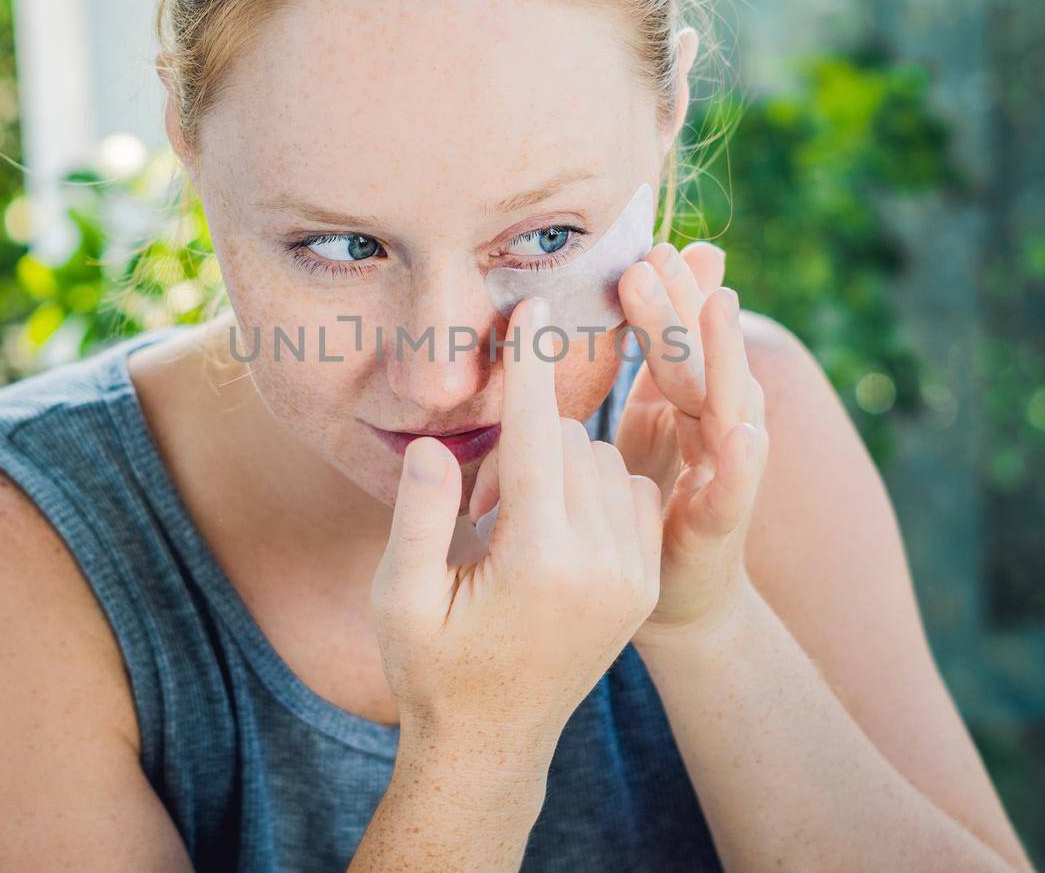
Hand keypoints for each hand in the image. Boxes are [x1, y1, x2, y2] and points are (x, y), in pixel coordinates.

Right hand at [371, 295, 664, 764]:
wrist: (492, 741)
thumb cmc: (432, 669)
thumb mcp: (400, 599)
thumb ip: (419, 517)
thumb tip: (439, 443)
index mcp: (541, 565)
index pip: (540, 438)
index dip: (529, 367)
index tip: (531, 304)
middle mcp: (603, 567)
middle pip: (572, 445)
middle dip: (526, 446)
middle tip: (480, 504)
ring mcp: (633, 577)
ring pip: (604, 463)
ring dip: (559, 467)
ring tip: (510, 528)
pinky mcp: (644, 581)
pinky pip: (628, 491)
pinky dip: (592, 487)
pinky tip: (550, 529)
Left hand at [613, 241, 769, 644]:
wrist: (675, 599)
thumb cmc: (651, 502)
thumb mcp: (648, 420)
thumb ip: (655, 356)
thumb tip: (649, 272)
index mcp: (695, 398)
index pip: (680, 335)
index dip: (669, 292)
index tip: (648, 245)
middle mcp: (722, 426)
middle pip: (706, 356)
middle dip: (682, 305)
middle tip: (653, 257)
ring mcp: (728, 473)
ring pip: (730, 404)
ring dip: (724, 356)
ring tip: (719, 308)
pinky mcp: (722, 525)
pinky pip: (735, 490)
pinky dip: (741, 463)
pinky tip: (742, 435)